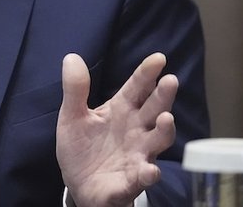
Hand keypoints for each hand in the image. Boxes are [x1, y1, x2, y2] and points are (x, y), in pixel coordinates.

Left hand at [56, 52, 177, 206]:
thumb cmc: (82, 147)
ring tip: (167, 119)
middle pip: (154, 110)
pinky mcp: (131, 180)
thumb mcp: (72, 116)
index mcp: (121, 110)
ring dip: (164, 131)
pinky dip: (147, 174)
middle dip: (163, 96)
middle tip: (171, 81)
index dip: (147, 73)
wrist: (79, 185)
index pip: (137, 87)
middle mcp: (136, 130)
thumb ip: (75, 89)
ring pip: (157, 141)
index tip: (158, 58)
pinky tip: (150, 171)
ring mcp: (137, 155)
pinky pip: (142, 177)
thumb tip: (71, 57)